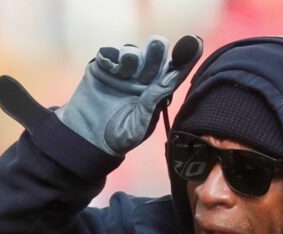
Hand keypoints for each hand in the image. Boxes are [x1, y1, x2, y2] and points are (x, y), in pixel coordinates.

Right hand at [55, 35, 202, 155]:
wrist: (86, 140)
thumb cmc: (118, 138)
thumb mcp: (138, 126)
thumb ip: (152, 102)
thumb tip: (170, 78)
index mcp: (156, 94)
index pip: (174, 74)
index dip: (185, 59)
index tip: (195, 43)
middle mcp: (143, 79)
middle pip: (154, 58)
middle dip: (157, 51)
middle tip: (157, 45)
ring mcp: (123, 72)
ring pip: (133, 53)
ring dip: (133, 56)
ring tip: (126, 65)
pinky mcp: (103, 68)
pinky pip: (109, 54)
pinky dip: (111, 56)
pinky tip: (110, 66)